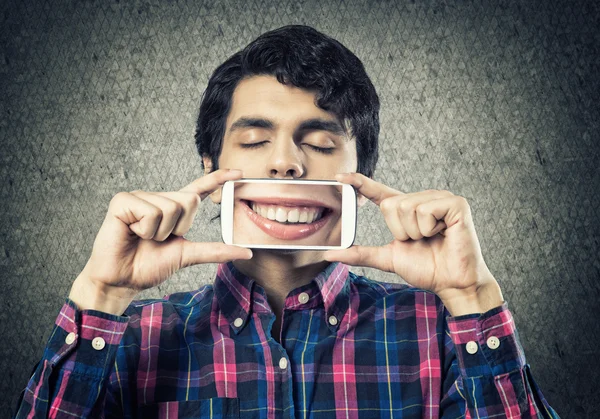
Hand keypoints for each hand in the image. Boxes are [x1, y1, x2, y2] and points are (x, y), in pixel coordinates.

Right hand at [69, 169, 251, 313]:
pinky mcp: (123, 201)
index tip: (240, 171)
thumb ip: (216, 250)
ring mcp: (140, 197)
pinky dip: (145, 229)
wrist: (122, 280)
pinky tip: (131, 232)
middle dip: (179, 227)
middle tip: (157, 239)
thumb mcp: (188, 255)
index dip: (218, 179)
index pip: (200, 189)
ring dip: (159, 232)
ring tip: (142, 238)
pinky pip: (151, 212)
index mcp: (173, 209)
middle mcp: (158, 198)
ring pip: (171, 208)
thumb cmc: (149, 266)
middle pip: (190, 200)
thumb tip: (246, 252)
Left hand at [323, 173, 502, 314]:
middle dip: (401, 231)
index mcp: (406, 209)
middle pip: (391, 204)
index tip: (340, 176)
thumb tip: (330, 254)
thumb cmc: (427, 269)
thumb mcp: (388, 258)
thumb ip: (360, 253)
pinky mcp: (455, 203)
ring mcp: (440, 199)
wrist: (452, 283)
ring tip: (433, 238)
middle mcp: (422, 199)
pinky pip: (426, 210)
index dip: (360, 183)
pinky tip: (444, 233)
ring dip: (416, 232)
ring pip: (407, 206)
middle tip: (419, 241)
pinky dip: (430, 228)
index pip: (379, 192)